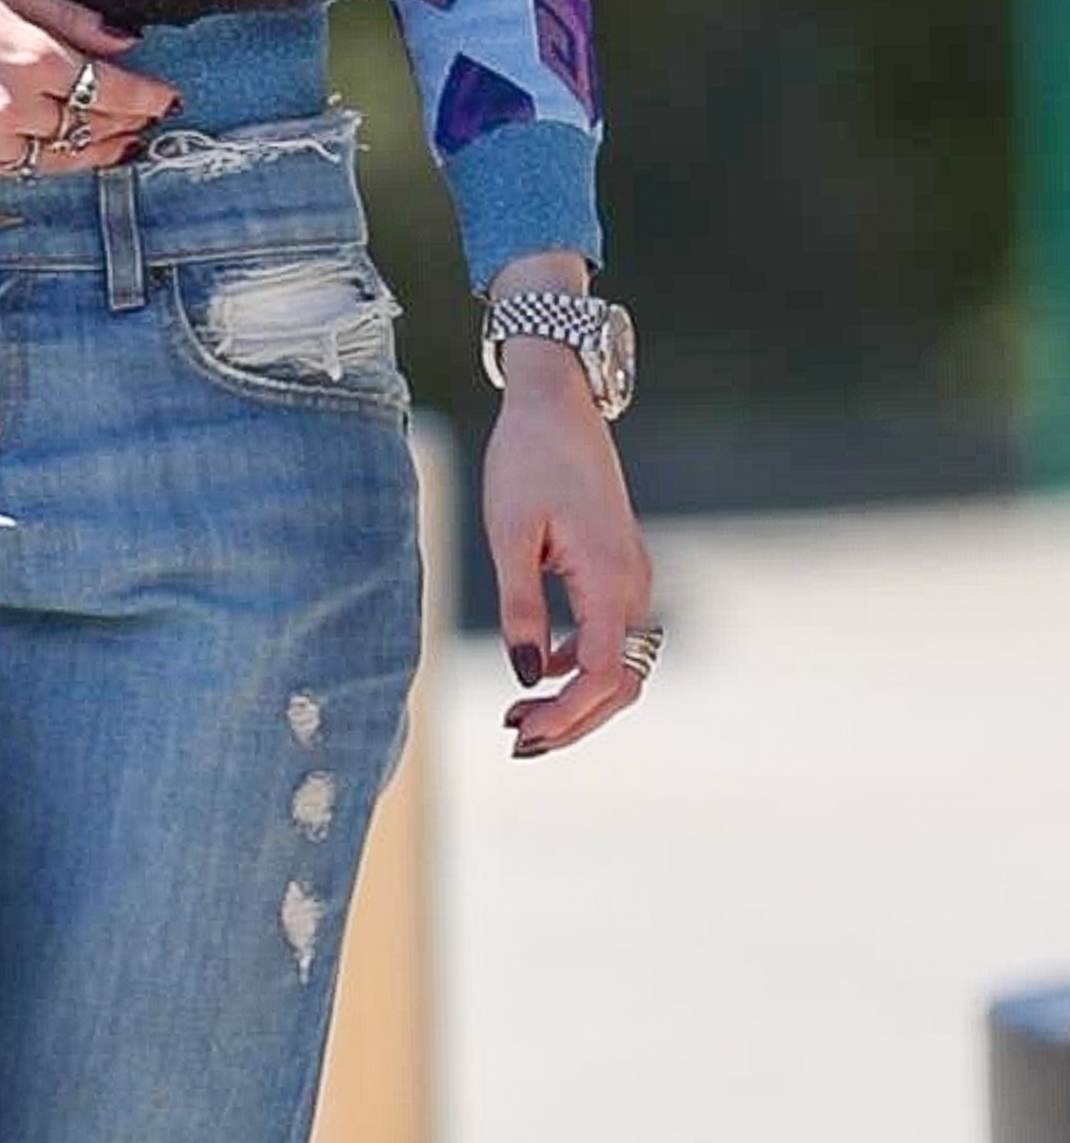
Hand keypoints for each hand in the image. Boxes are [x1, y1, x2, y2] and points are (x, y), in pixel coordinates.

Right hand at [0, 0, 178, 172]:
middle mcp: (11, 105)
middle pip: (92, 128)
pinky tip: (61, 150)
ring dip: (95, 152)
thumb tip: (126, 40)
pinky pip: (16, 169)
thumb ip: (68, 17)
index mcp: (29, 54)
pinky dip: (47, 161)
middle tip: (151, 117)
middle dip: (129, 123)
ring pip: (58, 159)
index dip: (148, 95)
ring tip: (120, 143)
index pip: (113, 90)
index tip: (168, 94)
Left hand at [481, 338, 653, 758]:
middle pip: (620, 681)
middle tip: (518, 740)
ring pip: (619, 662)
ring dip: (577, 696)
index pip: (601, 674)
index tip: (521, 731)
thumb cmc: (527, 458)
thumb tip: (526, 675)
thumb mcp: (510, 533)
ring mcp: (632, 575)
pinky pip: (611, 634)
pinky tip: (540, 669)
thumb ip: (519, 607)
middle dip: (574, 720)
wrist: (557, 402)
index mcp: (610, 578)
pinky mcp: (619, 567)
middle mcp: (633, 583)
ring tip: (520, 715)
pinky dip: (580, 663)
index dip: (565, 714)